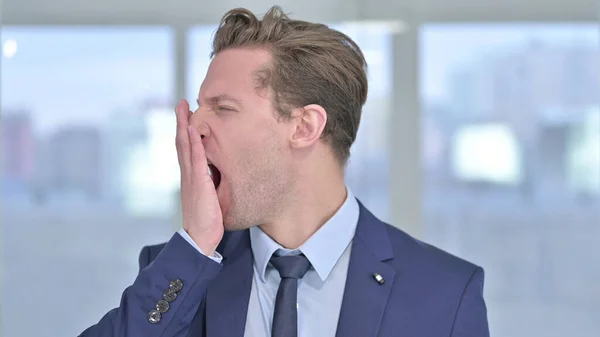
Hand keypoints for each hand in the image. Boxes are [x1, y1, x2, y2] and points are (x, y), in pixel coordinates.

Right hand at [175, 99, 223, 255]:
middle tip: (180, 103)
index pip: (186, 149)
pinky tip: (195, 129)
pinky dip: (194, 143)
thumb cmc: (207, 221)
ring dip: (184, 125)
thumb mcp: (210, 198)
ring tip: (183, 108)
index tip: (186, 115)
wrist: (200, 238)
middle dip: (181, 122)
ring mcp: (191, 178)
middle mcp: (188, 174)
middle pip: (182, 142)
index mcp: (191, 177)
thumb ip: (211, 185)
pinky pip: (196, 159)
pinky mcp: (199, 183)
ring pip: (185, 146)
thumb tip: (218, 175)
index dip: (186, 132)